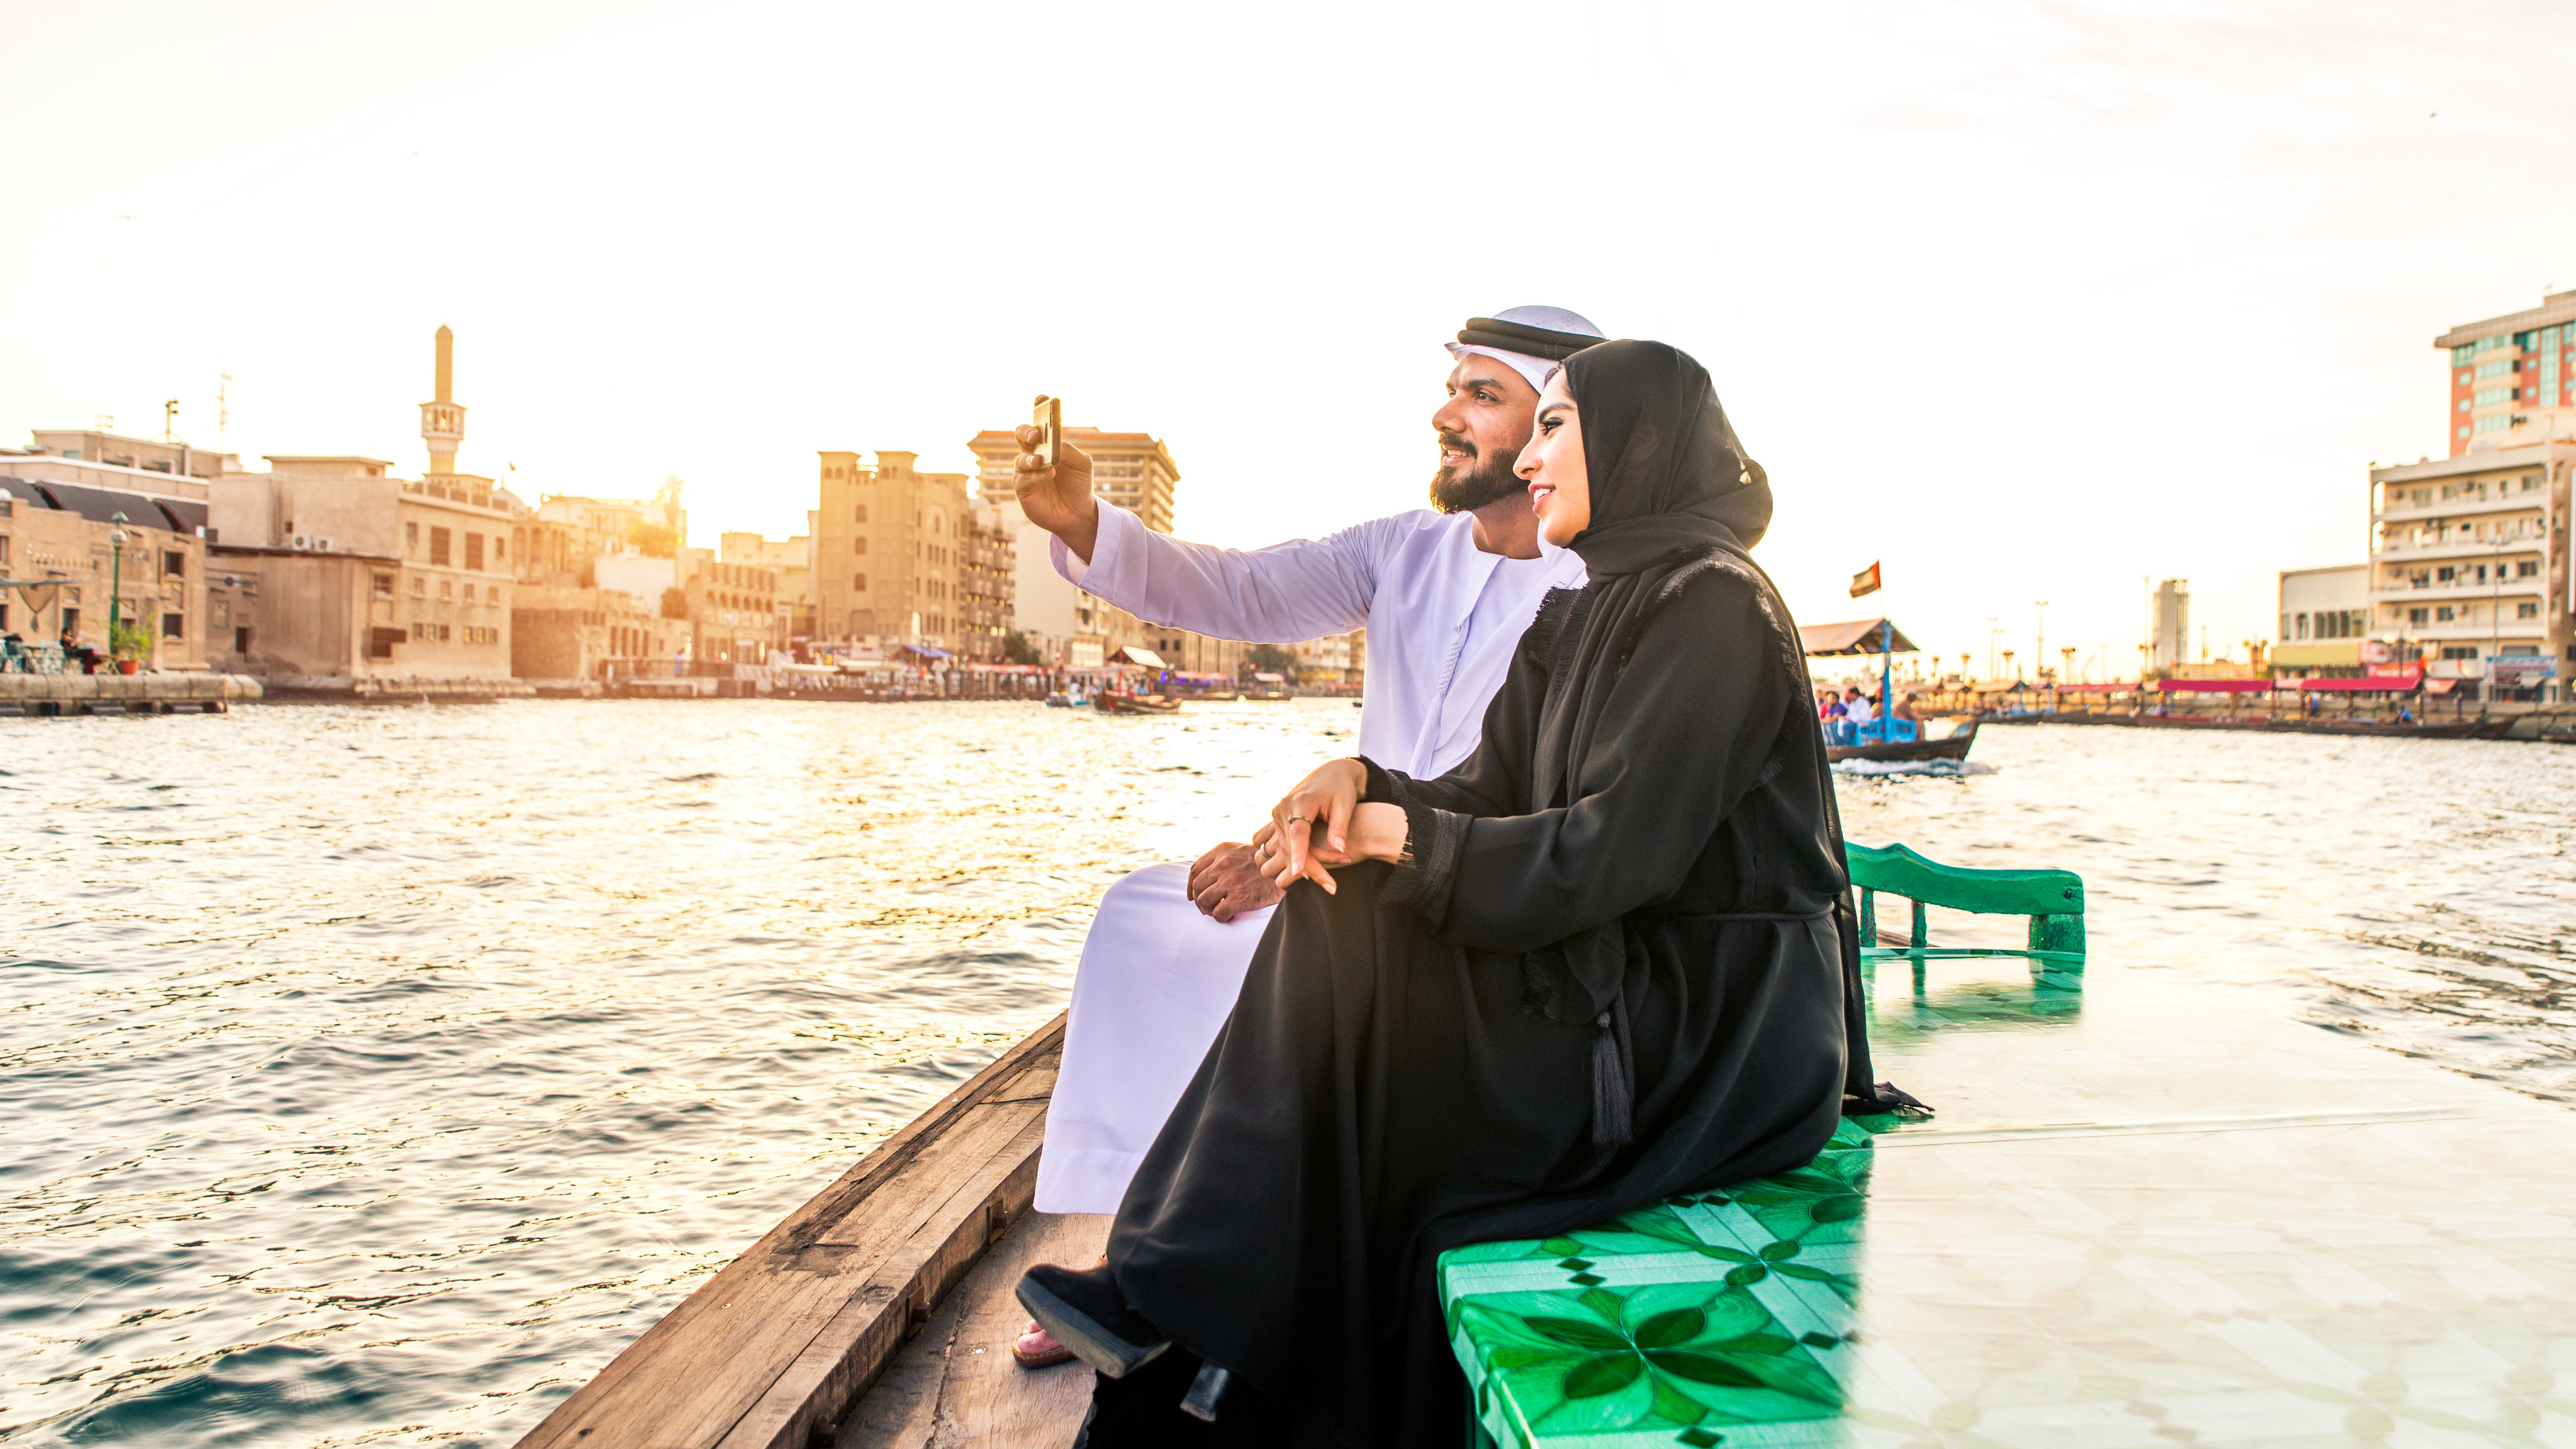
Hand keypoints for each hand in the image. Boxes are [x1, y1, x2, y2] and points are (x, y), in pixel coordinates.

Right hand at [1015, 399, 1099, 561]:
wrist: (1079, 513)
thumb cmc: (1079, 485)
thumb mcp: (1082, 464)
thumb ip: (1068, 450)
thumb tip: (1053, 445)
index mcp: (1047, 444)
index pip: (1039, 422)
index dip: (1038, 408)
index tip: (1042, 397)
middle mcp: (1033, 455)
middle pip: (1021, 436)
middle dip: (1026, 433)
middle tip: (1036, 436)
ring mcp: (1026, 472)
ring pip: (1020, 460)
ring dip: (1030, 459)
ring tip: (1041, 461)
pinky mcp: (1023, 490)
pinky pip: (1024, 480)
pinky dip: (1035, 477)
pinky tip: (1047, 475)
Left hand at [1186, 841, 1283, 921]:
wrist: (1287, 872)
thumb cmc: (1264, 864)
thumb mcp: (1241, 851)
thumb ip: (1222, 858)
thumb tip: (1203, 876)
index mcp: (1223, 851)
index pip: (1195, 869)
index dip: (1191, 885)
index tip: (1193, 893)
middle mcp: (1224, 864)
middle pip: (1197, 886)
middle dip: (1198, 899)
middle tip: (1205, 906)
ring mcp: (1231, 882)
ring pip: (1203, 901)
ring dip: (1206, 910)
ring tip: (1214, 911)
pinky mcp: (1239, 899)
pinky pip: (1218, 913)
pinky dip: (1220, 918)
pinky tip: (1227, 916)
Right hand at [1256, 797, 1408, 891]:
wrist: (1332, 773)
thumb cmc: (1342, 788)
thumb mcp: (1345, 805)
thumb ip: (1340, 827)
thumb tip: (1340, 849)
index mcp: (1302, 801)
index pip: (1298, 832)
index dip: (1298, 853)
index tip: (1297, 873)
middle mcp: (1284, 807)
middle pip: (1292, 846)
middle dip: (1310, 868)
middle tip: (1331, 887)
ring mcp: (1278, 814)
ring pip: (1287, 848)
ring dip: (1305, 865)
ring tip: (1328, 881)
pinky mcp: (1279, 820)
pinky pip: (1284, 844)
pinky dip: (1297, 857)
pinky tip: (1312, 869)